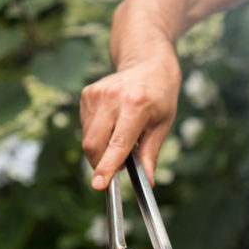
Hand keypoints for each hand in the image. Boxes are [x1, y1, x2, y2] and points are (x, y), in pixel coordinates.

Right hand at [81, 52, 180, 189]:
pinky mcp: (87, 93)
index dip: (107, 166)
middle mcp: (113, 97)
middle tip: (115, 168)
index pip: (117, 143)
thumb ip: (151, 154)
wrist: (148, 63)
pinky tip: (112, 124)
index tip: (99, 185)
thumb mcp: (163, 124)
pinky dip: (97, 134)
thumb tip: (147, 182)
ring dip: (100, 149)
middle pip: (94, 143)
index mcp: (136, 105)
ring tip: (120, 138)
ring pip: (88, 137)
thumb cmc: (160, 96)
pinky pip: (86, 126)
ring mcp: (97, 94)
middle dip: (100, 163)